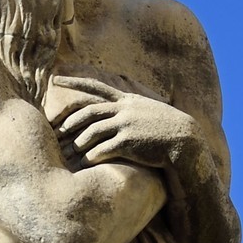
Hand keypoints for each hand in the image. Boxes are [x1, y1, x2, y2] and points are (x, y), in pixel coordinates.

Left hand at [46, 78, 195, 168]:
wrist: (185, 141)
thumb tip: (127, 111)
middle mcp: (124, 109)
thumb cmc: (169, 131)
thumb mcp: (151, 112)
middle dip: (70, 120)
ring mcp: (126, 125)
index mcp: (128, 100)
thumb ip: (135, 110)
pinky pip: (103, 149)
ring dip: (79, 143)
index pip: (96, 86)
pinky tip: (85, 164)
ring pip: (93, 131)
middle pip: (89, 111)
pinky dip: (92, 157)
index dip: (74, 82)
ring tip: (70, 152)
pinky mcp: (129, 142)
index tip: (56, 78)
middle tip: (57, 128)